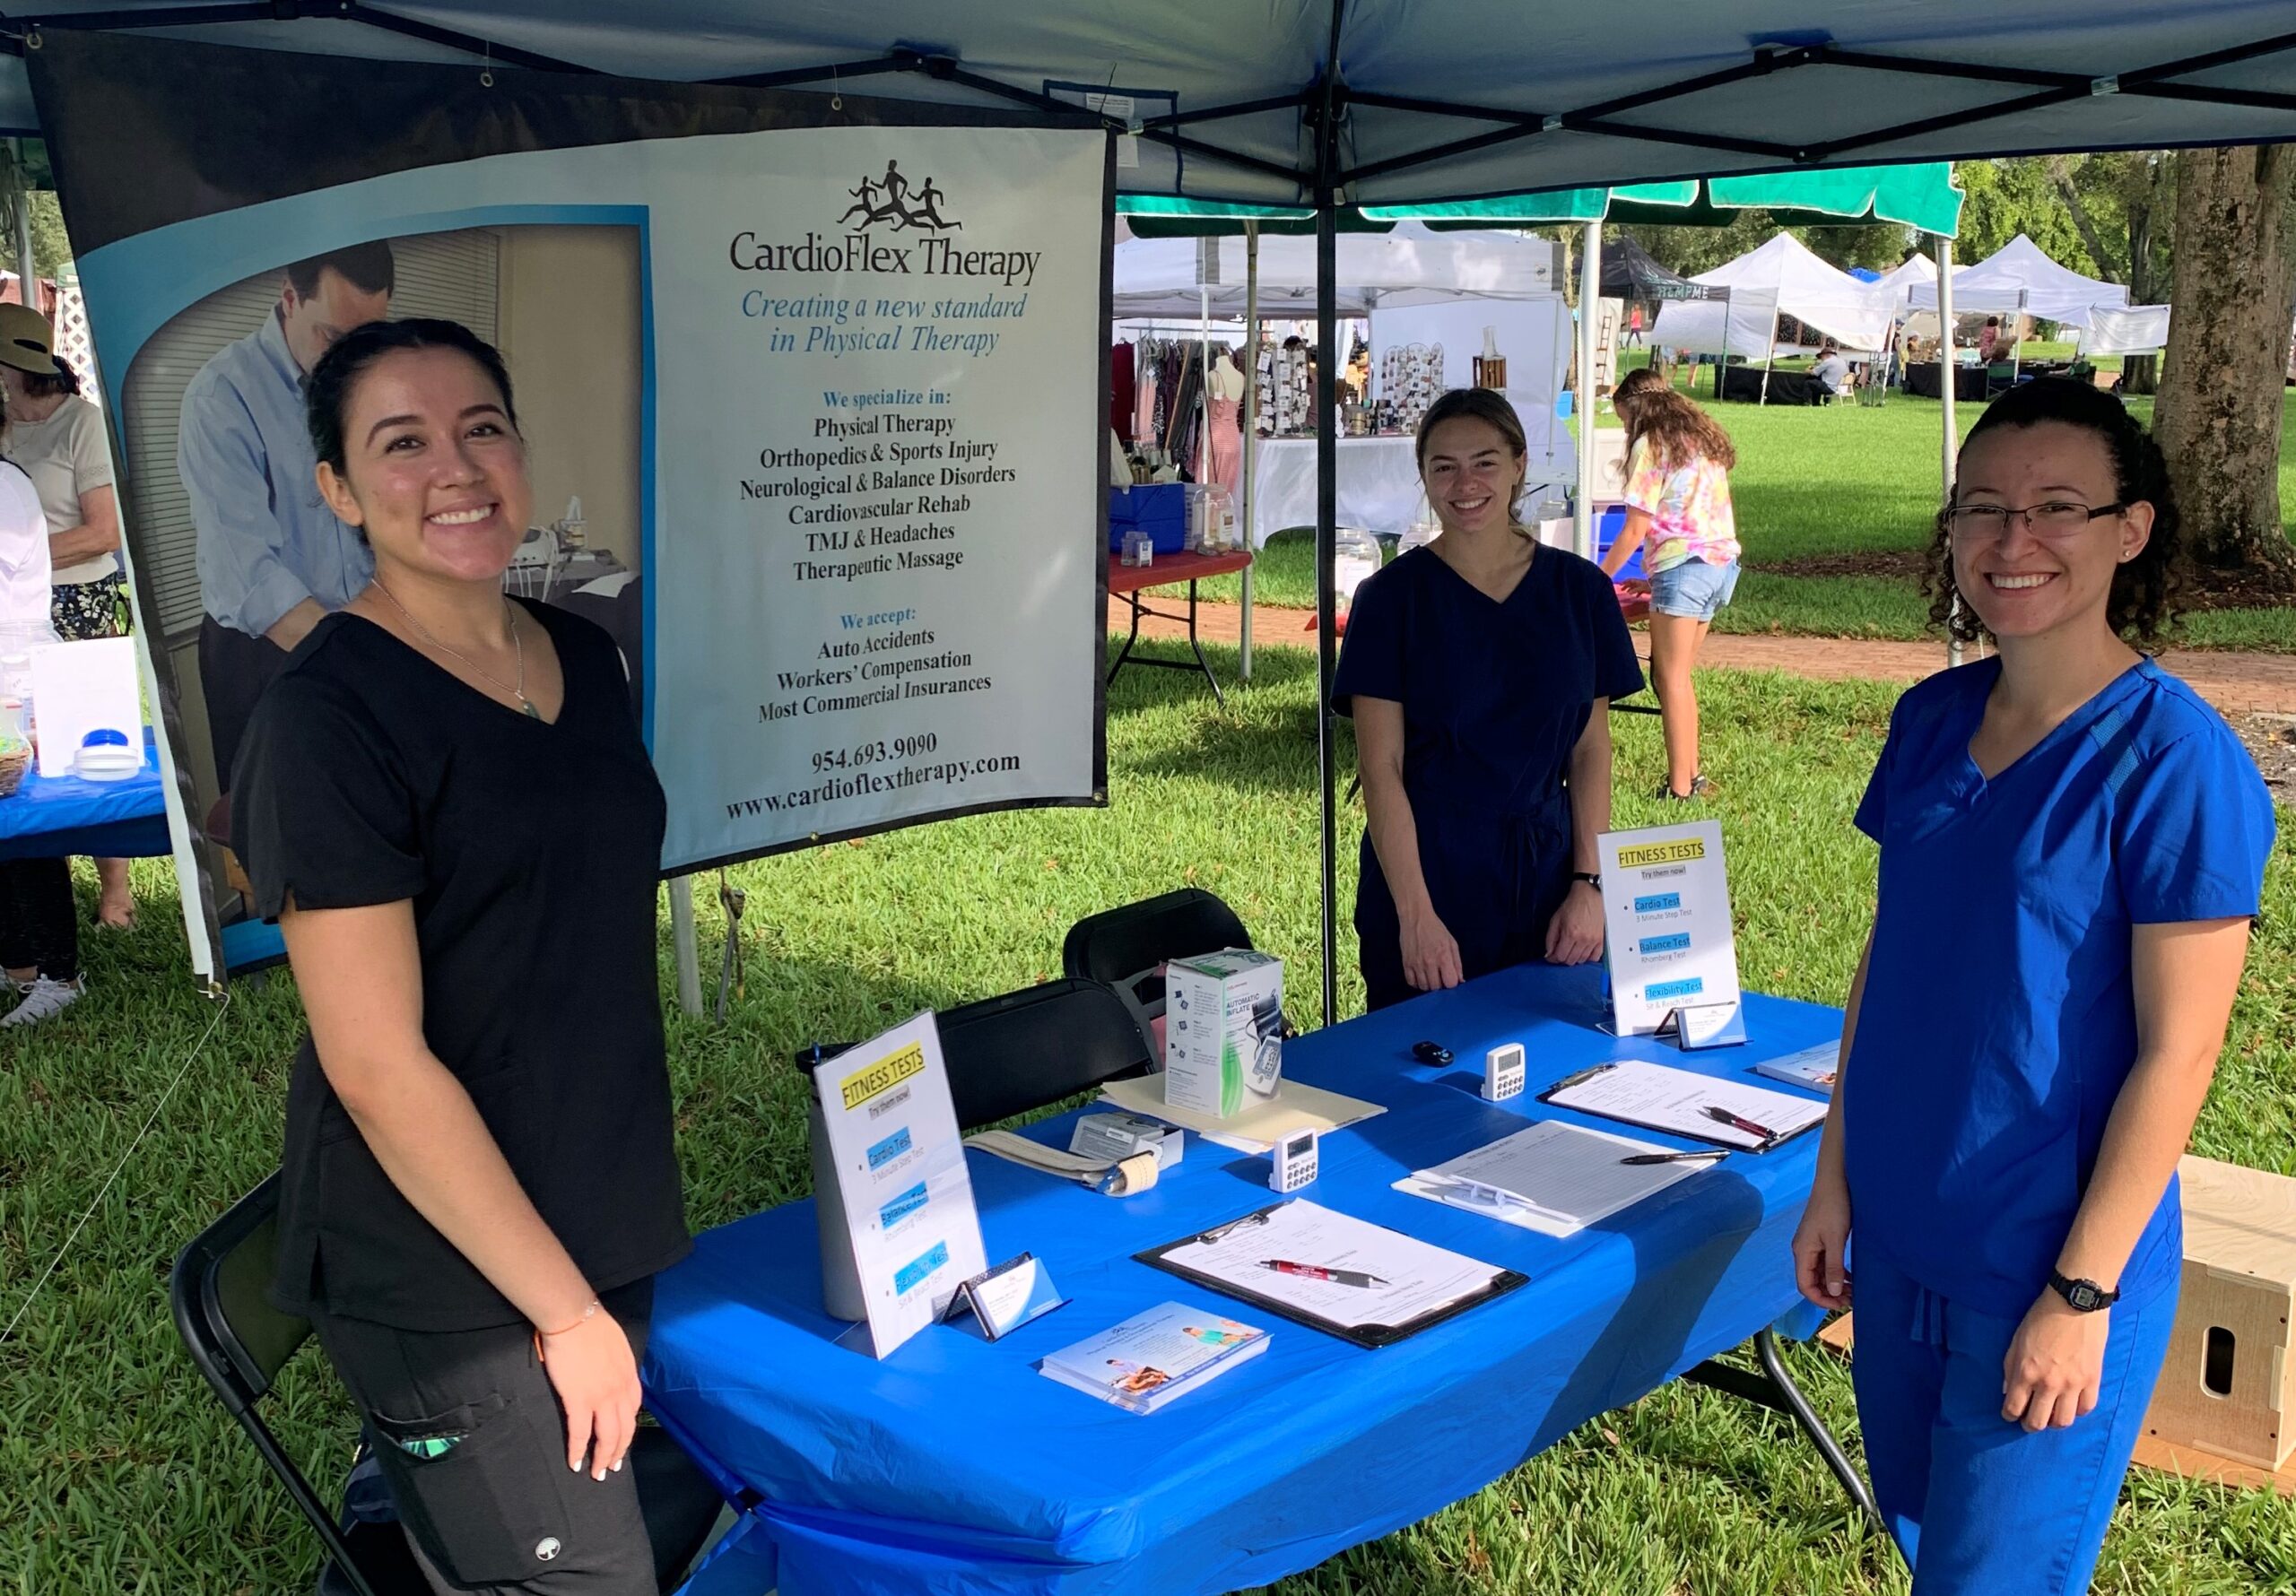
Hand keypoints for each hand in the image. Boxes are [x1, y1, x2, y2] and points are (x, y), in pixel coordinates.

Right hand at [538, 1307, 640, 1480]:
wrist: (575, 1317)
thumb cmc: (591, 1326)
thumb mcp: (617, 1346)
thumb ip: (617, 1365)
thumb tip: (610, 1373)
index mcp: (629, 1375)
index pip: (633, 1409)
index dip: (628, 1428)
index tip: (623, 1440)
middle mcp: (620, 1390)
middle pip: (625, 1429)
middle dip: (619, 1451)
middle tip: (612, 1467)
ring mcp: (601, 1397)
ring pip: (607, 1437)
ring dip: (602, 1458)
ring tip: (597, 1473)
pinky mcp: (579, 1400)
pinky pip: (580, 1433)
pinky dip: (578, 1451)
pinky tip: (575, 1463)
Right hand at [1400, 908, 1462, 993]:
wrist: (1416, 918)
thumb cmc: (1435, 928)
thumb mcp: (1452, 943)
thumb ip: (1457, 963)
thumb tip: (1460, 980)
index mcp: (1443, 956)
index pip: (1450, 983)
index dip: (1451, 983)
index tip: (1449, 977)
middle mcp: (1429, 962)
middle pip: (1436, 987)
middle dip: (1440, 985)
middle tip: (1439, 976)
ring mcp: (1416, 964)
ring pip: (1424, 987)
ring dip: (1428, 985)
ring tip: (1430, 976)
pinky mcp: (1406, 963)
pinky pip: (1411, 982)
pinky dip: (1417, 983)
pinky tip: (1420, 976)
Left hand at [1544, 882, 1605, 964]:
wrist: (1588, 896)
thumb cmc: (1572, 905)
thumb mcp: (1555, 920)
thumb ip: (1550, 939)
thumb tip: (1549, 954)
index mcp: (1570, 934)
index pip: (1560, 956)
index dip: (1553, 958)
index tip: (1551, 956)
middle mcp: (1583, 939)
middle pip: (1571, 960)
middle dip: (1563, 958)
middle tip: (1560, 951)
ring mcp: (1593, 941)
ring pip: (1582, 960)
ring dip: (1574, 958)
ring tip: (1571, 949)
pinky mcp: (1600, 940)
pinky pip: (1595, 957)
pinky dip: (1587, 958)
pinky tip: (1582, 952)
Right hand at [1790, 1163, 1852, 1310]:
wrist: (1833, 1181)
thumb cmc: (1834, 1208)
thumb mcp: (1835, 1240)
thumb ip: (1833, 1267)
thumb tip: (1833, 1292)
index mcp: (1802, 1252)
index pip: (1805, 1286)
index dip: (1821, 1299)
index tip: (1842, 1305)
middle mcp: (1803, 1250)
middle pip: (1811, 1281)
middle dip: (1829, 1294)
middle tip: (1851, 1300)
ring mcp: (1811, 1244)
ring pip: (1819, 1273)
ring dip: (1833, 1284)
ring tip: (1853, 1291)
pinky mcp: (1819, 1239)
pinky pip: (1824, 1263)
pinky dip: (1835, 1273)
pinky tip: (1849, 1276)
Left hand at [2002, 1291, 2109, 1431]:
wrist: (2075, 1304)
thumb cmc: (2041, 1318)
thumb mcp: (2016, 1340)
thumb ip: (2009, 1368)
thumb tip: (2007, 1390)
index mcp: (2026, 1372)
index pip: (2014, 1408)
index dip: (2009, 1415)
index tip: (2010, 1415)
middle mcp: (2048, 1383)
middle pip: (2038, 1422)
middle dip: (2030, 1425)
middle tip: (2029, 1420)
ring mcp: (2073, 1384)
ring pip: (2064, 1421)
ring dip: (2054, 1422)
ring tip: (2050, 1414)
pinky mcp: (2093, 1380)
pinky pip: (2086, 1408)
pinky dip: (2077, 1410)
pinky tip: (2071, 1404)